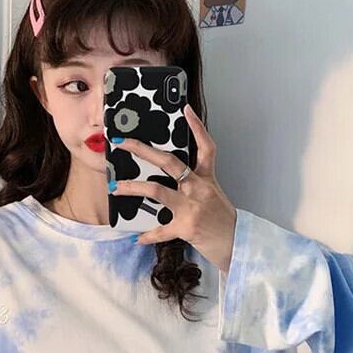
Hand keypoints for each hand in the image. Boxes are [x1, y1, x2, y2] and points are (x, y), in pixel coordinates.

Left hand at [110, 104, 237, 273]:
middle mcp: (198, 189)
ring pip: (157, 190)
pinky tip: (138, 238)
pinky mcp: (186, 227)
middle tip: (122, 142)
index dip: (197, 126)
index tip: (185, 109)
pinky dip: (149, 236)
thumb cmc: (222, 220)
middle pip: (170, 162)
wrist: (236, 243)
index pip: (205, 147)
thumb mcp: (213, 195)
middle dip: (143, 150)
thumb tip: (171, 178)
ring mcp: (191, 207)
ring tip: (116, 187)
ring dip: (134, 187)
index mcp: (207, 179)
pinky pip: (162, 230)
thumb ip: (194, 184)